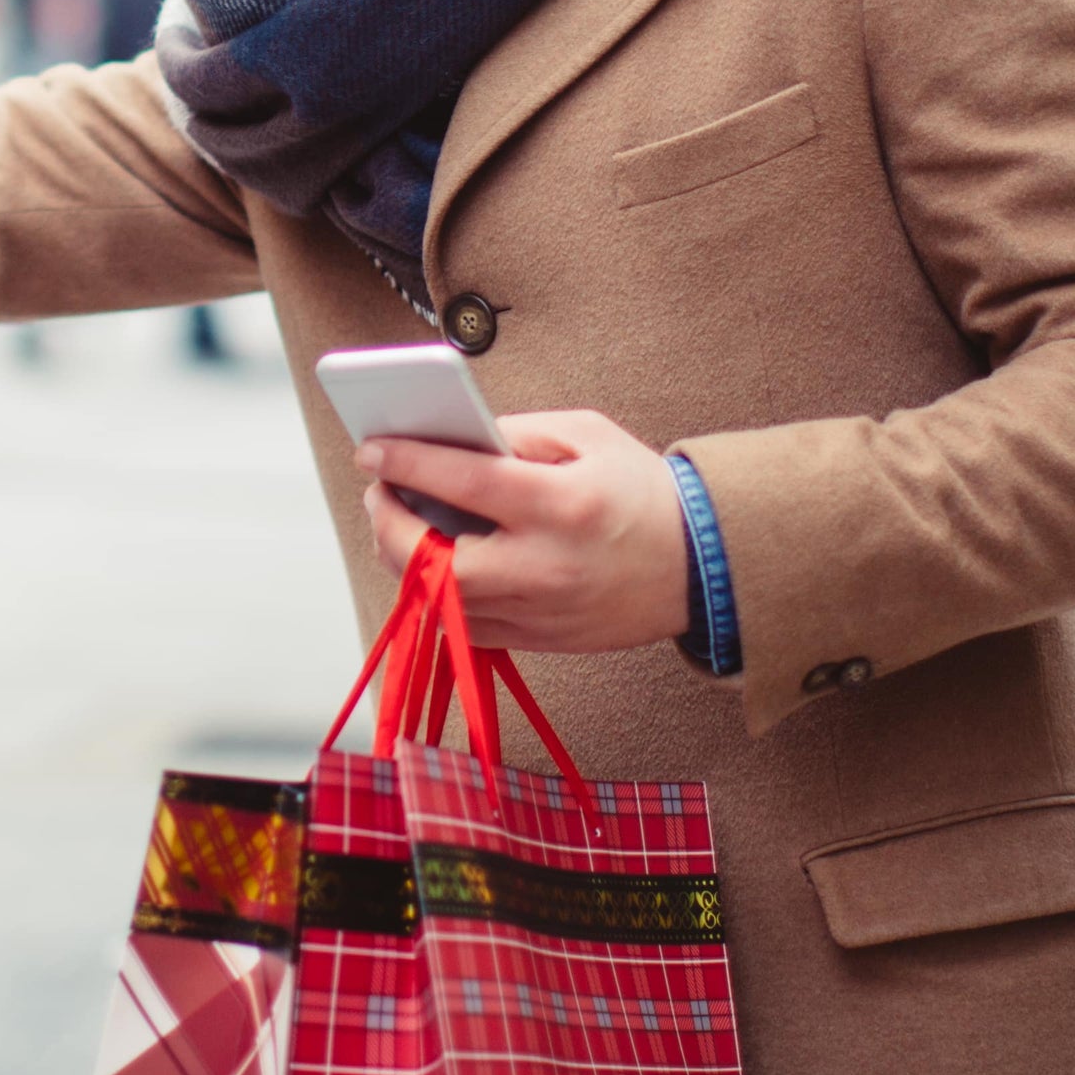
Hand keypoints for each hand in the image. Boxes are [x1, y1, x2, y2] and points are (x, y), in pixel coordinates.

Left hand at [358, 410, 693, 655]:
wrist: (703, 566)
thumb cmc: (642, 491)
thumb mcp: (589, 436)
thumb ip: (518, 433)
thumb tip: (453, 440)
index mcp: (561, 506)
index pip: (464, 483)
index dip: (407, 464)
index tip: (371, 449)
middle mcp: (545, 567)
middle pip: (434, 562)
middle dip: (388, 525)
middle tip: (380, 492)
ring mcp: (541, 613)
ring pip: (441, 602)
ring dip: (405, 561)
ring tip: (401, 523)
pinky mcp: (542, 642)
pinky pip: (466, 627)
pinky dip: (439, 595)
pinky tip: (435, 562)